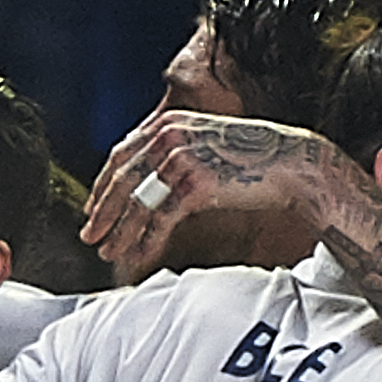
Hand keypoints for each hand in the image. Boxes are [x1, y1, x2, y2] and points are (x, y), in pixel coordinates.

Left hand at [84, 108, 350, 271]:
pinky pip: (161, 219)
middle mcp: (169, 136)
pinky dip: (146, 241)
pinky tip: (138, 257)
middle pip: (122, 178)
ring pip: (137, 201)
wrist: (292, 163)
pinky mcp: (195, 185)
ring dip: (119, 231)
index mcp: (168, 123)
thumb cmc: (255, 159)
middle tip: (89, 236)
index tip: (94, 209)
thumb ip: (179, 153)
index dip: (104, 185)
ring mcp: (181, 159)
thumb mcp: (208, 145)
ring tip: (108, 253)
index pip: (122, 155)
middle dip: (102, 212)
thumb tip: (156, 181)